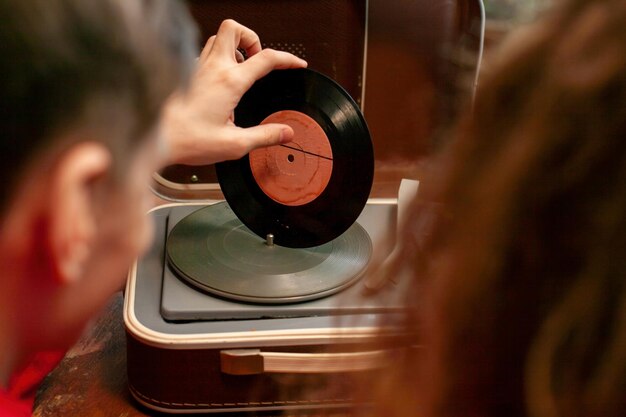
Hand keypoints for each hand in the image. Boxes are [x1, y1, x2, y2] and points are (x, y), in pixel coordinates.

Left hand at [161, 19, 307, 165]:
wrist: (154, 138)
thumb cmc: (187, 139)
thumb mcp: (235, 144)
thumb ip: (264, 136)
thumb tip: (285, 133)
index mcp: (230, 82)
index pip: (266, 58)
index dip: (287, 59)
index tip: (296, 64)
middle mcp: (212, 68)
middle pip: (234, 29)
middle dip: (252, 39)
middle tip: (258, 60)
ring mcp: (196, 68)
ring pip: (217, 38)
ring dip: (233, 47)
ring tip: (241, 69)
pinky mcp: (184, 74)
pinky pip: (203, 55)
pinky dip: (217, 61)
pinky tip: (219, 83)